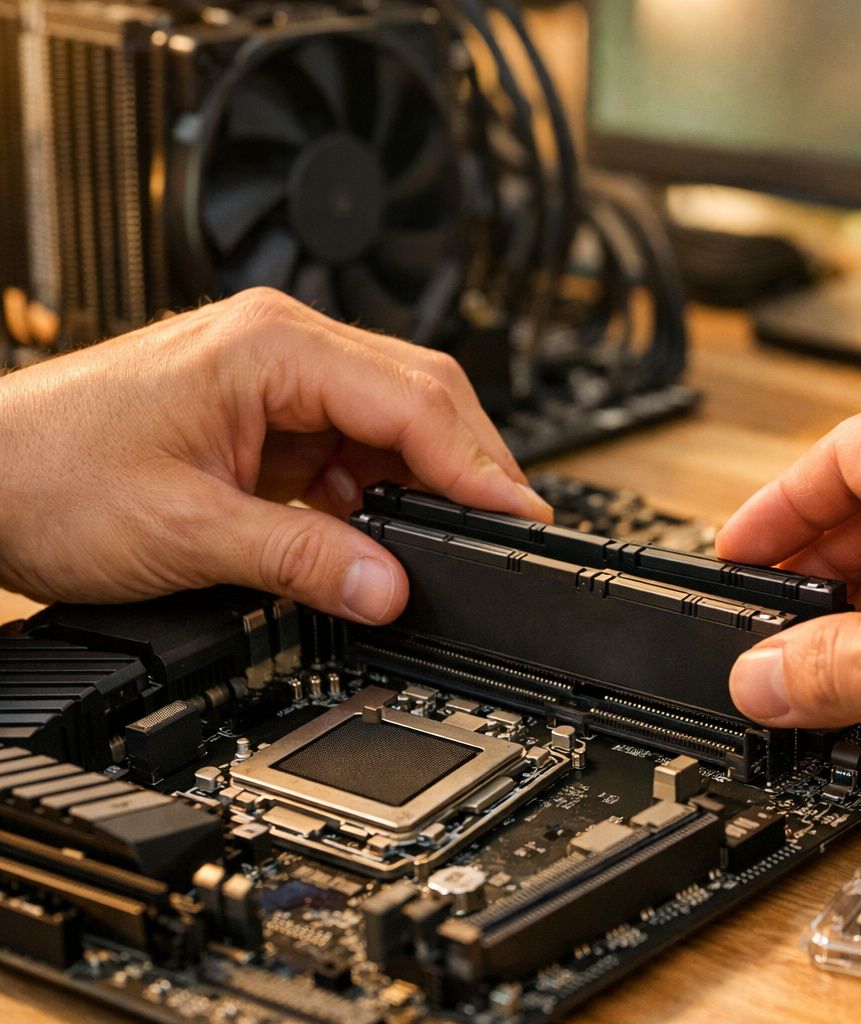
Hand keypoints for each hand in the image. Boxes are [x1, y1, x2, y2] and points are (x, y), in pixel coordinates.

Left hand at [0, 288, 550, 623]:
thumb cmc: (46, 474)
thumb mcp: (187, 533)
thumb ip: (303, 559)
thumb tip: (390, 589)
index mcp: (269, 345)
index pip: (414, 399)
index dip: (478, 466)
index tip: (520, 519)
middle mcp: (280, 344)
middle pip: (421, 394)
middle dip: (468, 467)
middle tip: (505, 535)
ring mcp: (273, 376)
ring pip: (392, 418)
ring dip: (422, 482)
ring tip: (442, 544)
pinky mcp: (263, 412)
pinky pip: (350, 444)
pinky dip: (375, 491)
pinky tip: (377, 531)